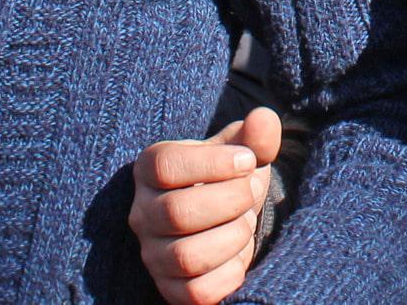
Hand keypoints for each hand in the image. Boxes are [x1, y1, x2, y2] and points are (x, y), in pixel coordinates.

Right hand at [128, 107, 280, 304]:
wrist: (228, 216)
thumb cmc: (231, 177)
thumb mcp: (244, 151)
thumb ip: (256, 136)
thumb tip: (264, 118)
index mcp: (150, 170)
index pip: (164, 165)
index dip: (214, 163)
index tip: (247, 160)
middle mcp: (142, 213)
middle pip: (177, 212)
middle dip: (231, 200)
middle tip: (250, 192)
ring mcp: (153, 254)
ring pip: (185, 257)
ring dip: (231, 237)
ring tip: (244, 222)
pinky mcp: (170, 288)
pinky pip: (196, 292)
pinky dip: (230, 273)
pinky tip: (239, 253)